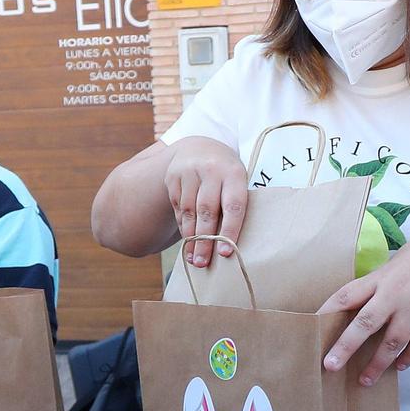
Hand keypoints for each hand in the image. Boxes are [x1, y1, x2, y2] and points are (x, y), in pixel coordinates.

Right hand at [163, 137, 248, 266]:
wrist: (200, 147)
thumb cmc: (225, 174)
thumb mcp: (236, 181)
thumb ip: (232, 205)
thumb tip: (227, 245)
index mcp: (234, 172)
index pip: (232, 205)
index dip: (229, 230)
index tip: (225, 253)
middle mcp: (211, 170)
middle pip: (207, 211)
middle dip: (204, 240)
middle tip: (203, 263)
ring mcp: (189, 172)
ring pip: (189, 212)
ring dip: (191, 238)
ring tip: (194, 258)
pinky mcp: (173, 178)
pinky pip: (178, 208)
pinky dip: (184, 226)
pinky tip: (187, 240)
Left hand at [317, 224, 409, 384]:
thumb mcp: (388, 268)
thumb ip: (370, 289)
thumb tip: (346, 313)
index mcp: (378, 279)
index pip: (347, 296)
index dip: (327, 312)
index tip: (310, 330)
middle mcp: (395, 295)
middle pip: (366, 323)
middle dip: (346, 346)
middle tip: (330, 366)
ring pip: (393, 341)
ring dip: (377, 363)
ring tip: (364, 380)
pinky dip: (408, 357)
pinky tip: (397, 367)